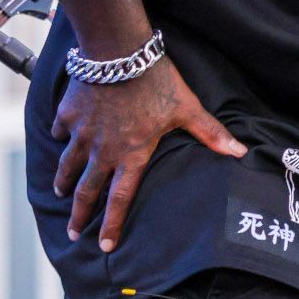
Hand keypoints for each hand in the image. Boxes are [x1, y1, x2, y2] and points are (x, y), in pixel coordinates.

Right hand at [53, 56, 246, 251]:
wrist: (119, 52)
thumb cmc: (156, 80)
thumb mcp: (187, 108)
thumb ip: (210, 133)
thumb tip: (239, 152)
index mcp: (132, 154)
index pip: (120, 199)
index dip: (112, 225)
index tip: (104, 247)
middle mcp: (103, 150)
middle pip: (86, 191)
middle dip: (78, 215)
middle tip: (71, 233)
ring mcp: (83, 133)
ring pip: (68, 165)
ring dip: (63, 182)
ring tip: (60, 193)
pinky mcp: (68, 113)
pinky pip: (60, 131)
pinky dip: (59, 137)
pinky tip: (60, 139)